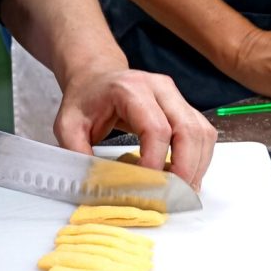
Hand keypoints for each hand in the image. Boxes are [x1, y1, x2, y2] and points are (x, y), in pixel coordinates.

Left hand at [54, 68, 216, 190]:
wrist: (97, 76)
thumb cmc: (85, 101)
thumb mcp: (68, 125)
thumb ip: (78, 154)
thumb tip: (96, 185)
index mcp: (130, 89)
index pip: (156, 128)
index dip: (155, 161)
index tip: (145, 186)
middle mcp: (161, 88)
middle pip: (188, 129)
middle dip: (184, 167)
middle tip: (172, 194)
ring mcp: (177, 96)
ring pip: (202, 132)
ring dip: (197, 165)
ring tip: (182, 190)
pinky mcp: (185, 108)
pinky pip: (203, 134)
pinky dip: (200, 159)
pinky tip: (187, 177)